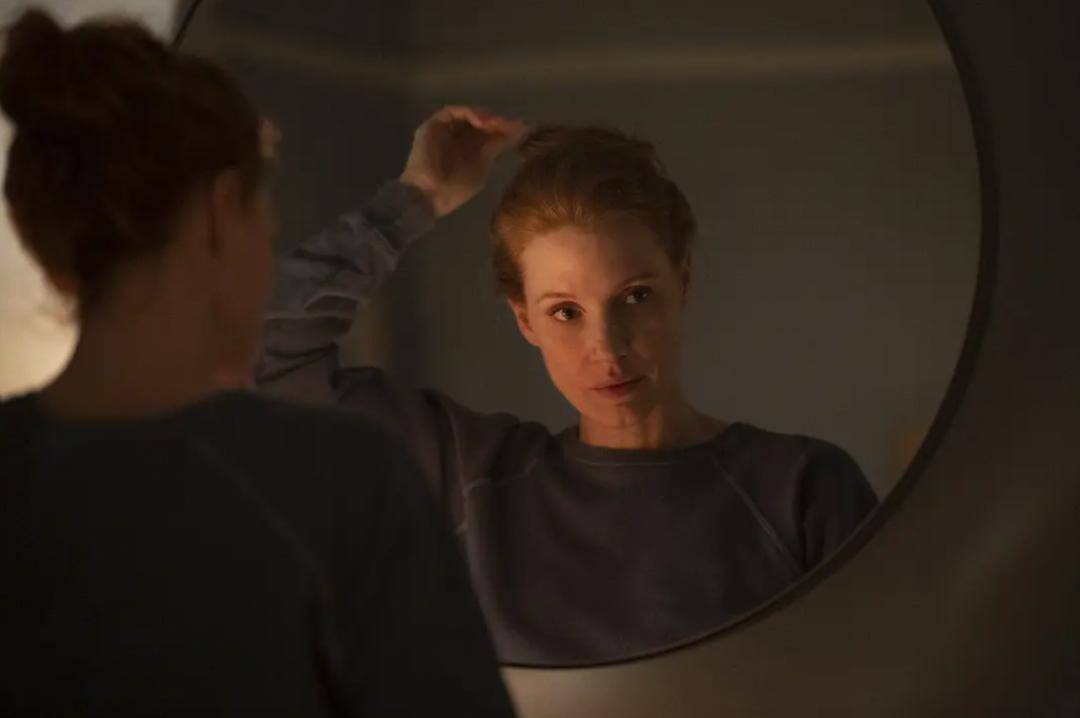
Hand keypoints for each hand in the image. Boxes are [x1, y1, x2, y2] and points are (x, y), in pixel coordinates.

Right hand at [399, 106, 526, 217]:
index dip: (502, 129)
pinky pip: (450, 112)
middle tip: (508, 124)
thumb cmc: (455, 188)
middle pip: (478, 121)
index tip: (519, 129)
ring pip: (465, 114)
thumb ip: (494, 150)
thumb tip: (514, 133)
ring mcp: (444, 130)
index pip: (487, 133)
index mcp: (469, 149)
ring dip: (482, 115)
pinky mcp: (432, 126)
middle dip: (494, 121)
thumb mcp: (481, 168)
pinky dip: (467, 113)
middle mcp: (457, 137)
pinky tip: (480, 121)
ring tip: (494, 122)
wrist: (430, 195)